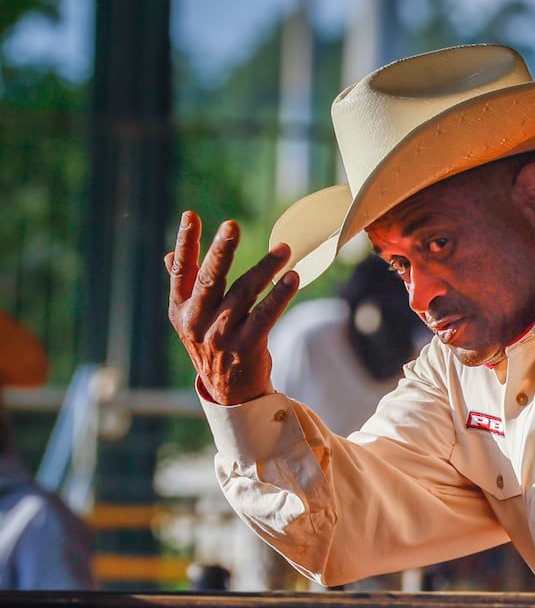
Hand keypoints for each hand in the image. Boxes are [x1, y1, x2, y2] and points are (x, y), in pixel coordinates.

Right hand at [165, 212, 298, 405]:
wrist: (229, 392)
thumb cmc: (211, 346)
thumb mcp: (191, 319)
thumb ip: (184, 288)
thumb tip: (169, 256)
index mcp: (181, 310)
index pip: (181, 272)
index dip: (185, 243)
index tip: (190, 215)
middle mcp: (197, 321)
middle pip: (209, 279)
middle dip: (221, 251)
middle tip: (232, 225)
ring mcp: (221, 336)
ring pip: (243, 294)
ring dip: (265, 268)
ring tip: (283, 249)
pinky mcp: (247, 347)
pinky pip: (266, 315)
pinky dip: (280, 295)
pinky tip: (293, 278)